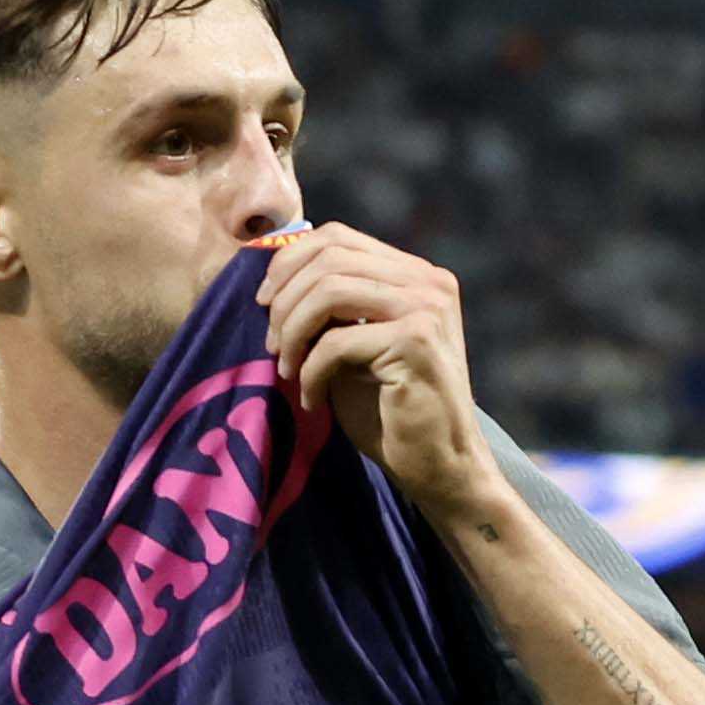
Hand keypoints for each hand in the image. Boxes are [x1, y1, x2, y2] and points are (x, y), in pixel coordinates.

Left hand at [260, 223, 497, 515]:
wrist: (441, 467)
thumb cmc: (391, 411)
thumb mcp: (356, 343)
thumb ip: (334, 306)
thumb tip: (275, 274)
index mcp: (416, 274)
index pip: (337, 237)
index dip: (289, 260)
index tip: (264, 301)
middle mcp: (427, 283)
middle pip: (328, 258)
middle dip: (284, 299)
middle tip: (270, 344)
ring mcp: (426, 309)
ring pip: (328, 291)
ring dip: (292, 332)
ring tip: (286, 369)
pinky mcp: (416, 343)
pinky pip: (336, 342)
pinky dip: (310, 372)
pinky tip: (311, 400)